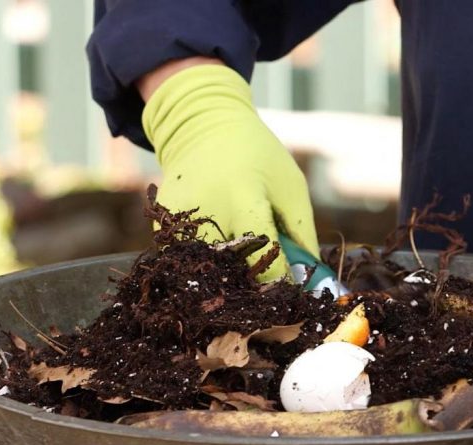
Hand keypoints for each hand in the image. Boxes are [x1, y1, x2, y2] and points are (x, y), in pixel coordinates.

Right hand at [141, 63, 319, 281]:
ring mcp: (180, 219)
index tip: (288, 289)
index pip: (264, 257)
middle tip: (265, 286)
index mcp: (245, 197)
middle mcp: (209, 211)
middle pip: (231, 273)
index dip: (279, 282)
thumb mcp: (291, 186)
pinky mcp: (163, 224)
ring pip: (206, 273)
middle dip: (251, 286)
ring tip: (240, 265)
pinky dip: (204, 264)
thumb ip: (302, 233)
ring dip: (225, 278)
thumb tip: (310, 282)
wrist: (204, 127)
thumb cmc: (259, 158)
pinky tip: (217, 248)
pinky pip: (186, 260)